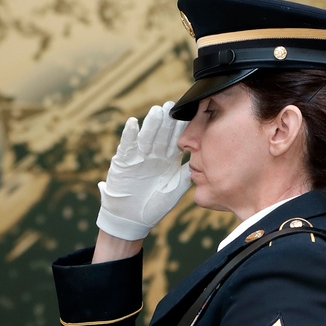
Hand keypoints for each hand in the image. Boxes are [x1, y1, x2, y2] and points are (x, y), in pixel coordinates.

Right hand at [97, 102, 190, 240]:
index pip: (175, 140)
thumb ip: (185, 174)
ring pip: (146, 137)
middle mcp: (154, 155)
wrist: (132, 219)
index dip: (181, 129)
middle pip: (161, 134)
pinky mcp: (124, 161)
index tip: (189, 116)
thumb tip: (202, 161)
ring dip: (151, 124)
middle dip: (166, 121)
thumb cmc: (154, 205)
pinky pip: (127, 146)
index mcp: (168, 160)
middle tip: (172, 106)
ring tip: (156, 111)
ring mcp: (138, 157)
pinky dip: (129, 135)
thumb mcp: (175, 189)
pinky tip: (133, 123)